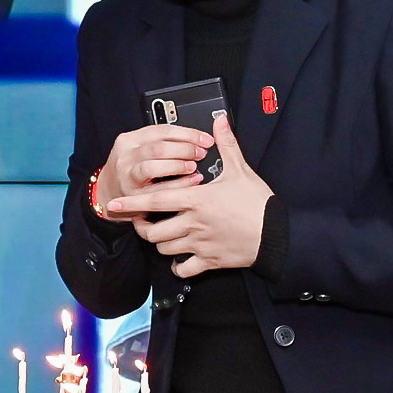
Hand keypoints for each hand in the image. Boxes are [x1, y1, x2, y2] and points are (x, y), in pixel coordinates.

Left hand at [104, 114, 274, 278]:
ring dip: (160, 244)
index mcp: (197, 199)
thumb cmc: (258, 203)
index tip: (115, 204)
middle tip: (144, 222)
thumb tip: (219, 122)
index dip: (132, 203)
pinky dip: (178, 266)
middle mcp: (193, 223)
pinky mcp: (209, 261)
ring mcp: (200, 244)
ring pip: (165, 249)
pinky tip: (180, 258)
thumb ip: (226, 146)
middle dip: (144, 228)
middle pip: (153, 232)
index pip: (156, 201)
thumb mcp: (241, 171)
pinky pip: (184, 269)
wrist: (277, 234)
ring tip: (162, 235)